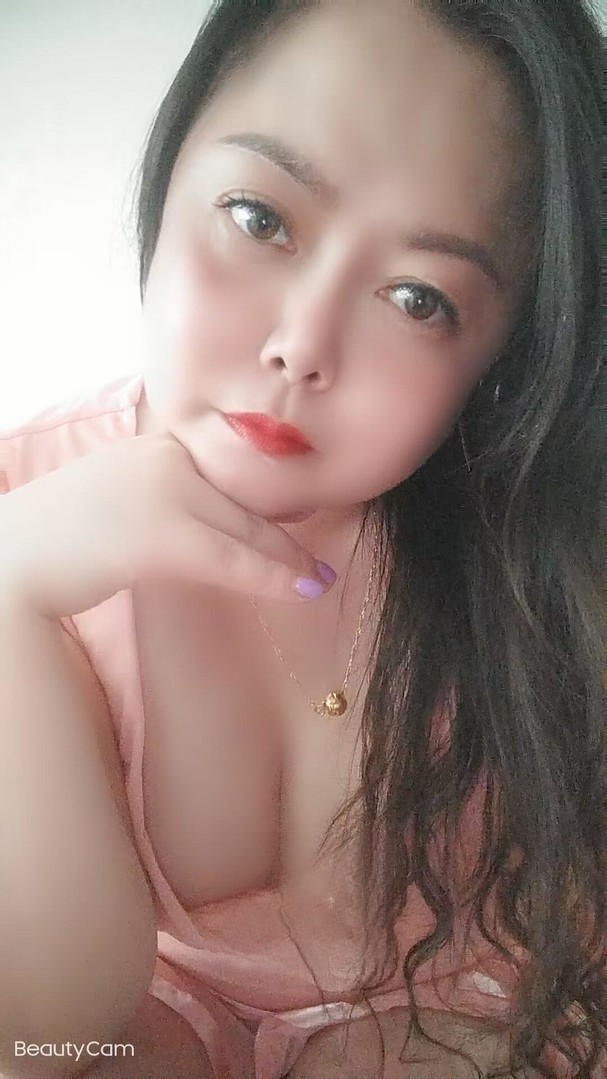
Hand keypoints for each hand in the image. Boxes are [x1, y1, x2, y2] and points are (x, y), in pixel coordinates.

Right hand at [0, 431, 334, 618]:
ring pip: (244, 530)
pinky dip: (268, 577)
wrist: (11, 561)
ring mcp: (162, 490)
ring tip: (315, 582)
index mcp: (156, 446)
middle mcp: (164, 458)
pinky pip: (229, 559)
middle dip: (284, 537)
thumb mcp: (120, 496)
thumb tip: (214, 524)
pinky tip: (297, 588)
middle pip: (241, 501)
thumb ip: (166, 496)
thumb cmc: (61, 536)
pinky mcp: (160, 533)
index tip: (294, 526)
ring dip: (286, 562)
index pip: (226, 478)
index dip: (266, 507)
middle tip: (316, 567)